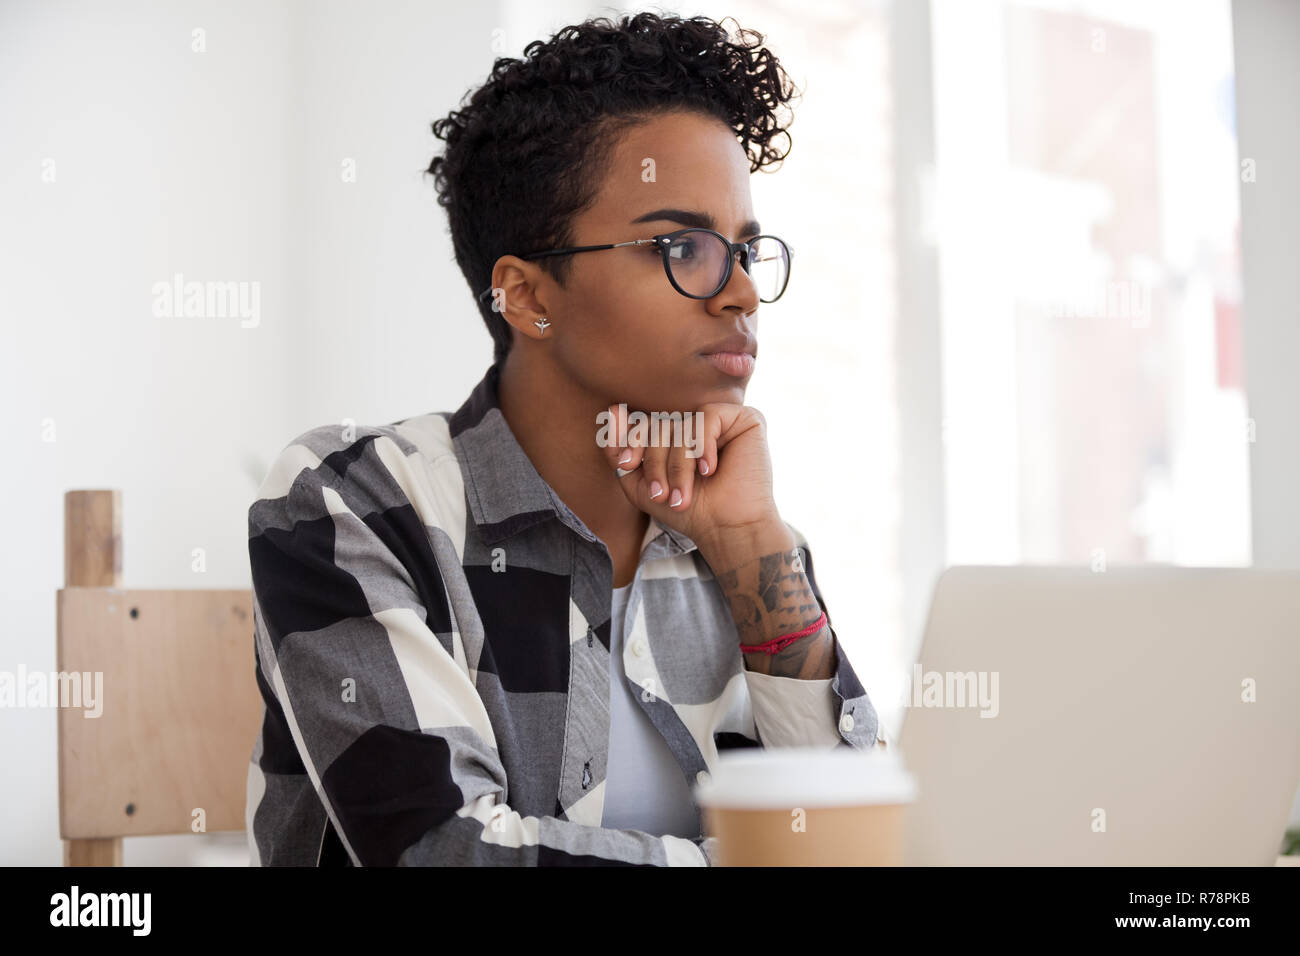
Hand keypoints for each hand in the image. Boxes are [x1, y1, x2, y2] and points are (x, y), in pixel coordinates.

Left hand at [599, 402, 780, 553]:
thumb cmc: (687, 511)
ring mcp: (720, 420)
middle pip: (660, 423)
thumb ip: (618, 450)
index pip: (643, 422)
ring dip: (677, 465)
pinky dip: (702, 446)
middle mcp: (696, 423)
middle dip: (654, 461)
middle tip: (660, 493)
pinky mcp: (744, 418)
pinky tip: (709, 471)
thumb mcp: (640, 485)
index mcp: (675, 435)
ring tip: (682, 496)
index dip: (631, 440)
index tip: (627, 465)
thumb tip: (611, 410)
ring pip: (681, 424)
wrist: (726, 530)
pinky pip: (707, 417)